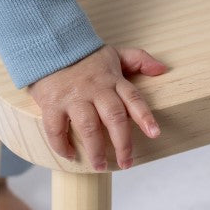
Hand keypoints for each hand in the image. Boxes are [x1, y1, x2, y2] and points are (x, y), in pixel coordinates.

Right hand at [26, 45, 166, 170]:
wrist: (47, 44)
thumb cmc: (83, 56)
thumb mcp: (112, 53)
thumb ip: (138, 59)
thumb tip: (162, 69)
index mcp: (111, 79)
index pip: (132, 97)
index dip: (144, 116)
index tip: (154, 133)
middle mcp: (94, 89)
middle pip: (114, 117)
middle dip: (122, 143)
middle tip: (126, 163)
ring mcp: (73, 97)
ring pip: (88, 126)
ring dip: (95, 149)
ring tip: (100, 165)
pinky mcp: (52, 103)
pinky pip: (56, 128)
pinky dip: (61, 145)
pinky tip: (70, 154)